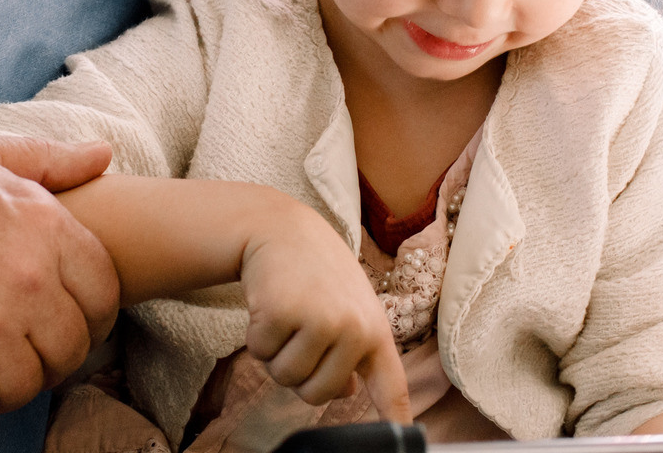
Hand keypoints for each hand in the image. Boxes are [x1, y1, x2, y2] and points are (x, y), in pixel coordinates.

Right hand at [0, 133, 120, 437]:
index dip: (84, 309)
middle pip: (72, 347)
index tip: (53, 314)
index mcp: (43, 227)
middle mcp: (26, 284)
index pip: (104, 293)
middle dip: (46, 351)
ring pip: (28, 387)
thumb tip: (102, 156)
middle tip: (4, 343)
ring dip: (1, 382)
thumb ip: (45, 162)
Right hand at [239, 202, 411, 422]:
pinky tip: (268, 304)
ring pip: (286, 378)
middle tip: (299, 329)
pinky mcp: (284, 313)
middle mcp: (355, 328)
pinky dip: (255, 336)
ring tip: (286, 314)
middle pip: (317, 395)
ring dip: (275, 353)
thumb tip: (346, 391)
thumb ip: (351, 352)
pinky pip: (260, 354)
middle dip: (298, 372)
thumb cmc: (316, 274)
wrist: (282, 229)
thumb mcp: (346, 309)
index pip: (391, 386)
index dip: (396, 421)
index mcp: (376, 331)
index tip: (407, 440)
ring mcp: (321, 320)